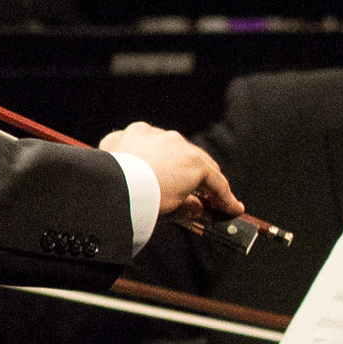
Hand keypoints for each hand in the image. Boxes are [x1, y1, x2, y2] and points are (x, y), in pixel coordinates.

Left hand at [99, 122, 245, 232]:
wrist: (109, 187)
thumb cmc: (144, 199)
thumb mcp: (174, 210)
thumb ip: (190, 208)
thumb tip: (196, 209)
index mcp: (195, 163)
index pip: (217, 183)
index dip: (227, 199)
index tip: (233, 208)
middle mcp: (179, 143)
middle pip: (196, 161)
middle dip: (200, 177)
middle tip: (204, 193)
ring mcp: (156, 135)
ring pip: (170, 147)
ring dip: (172, 161)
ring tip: (167, 176)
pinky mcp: (133, 132)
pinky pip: (145, 140)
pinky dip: (146, 151)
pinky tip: (142, 161)